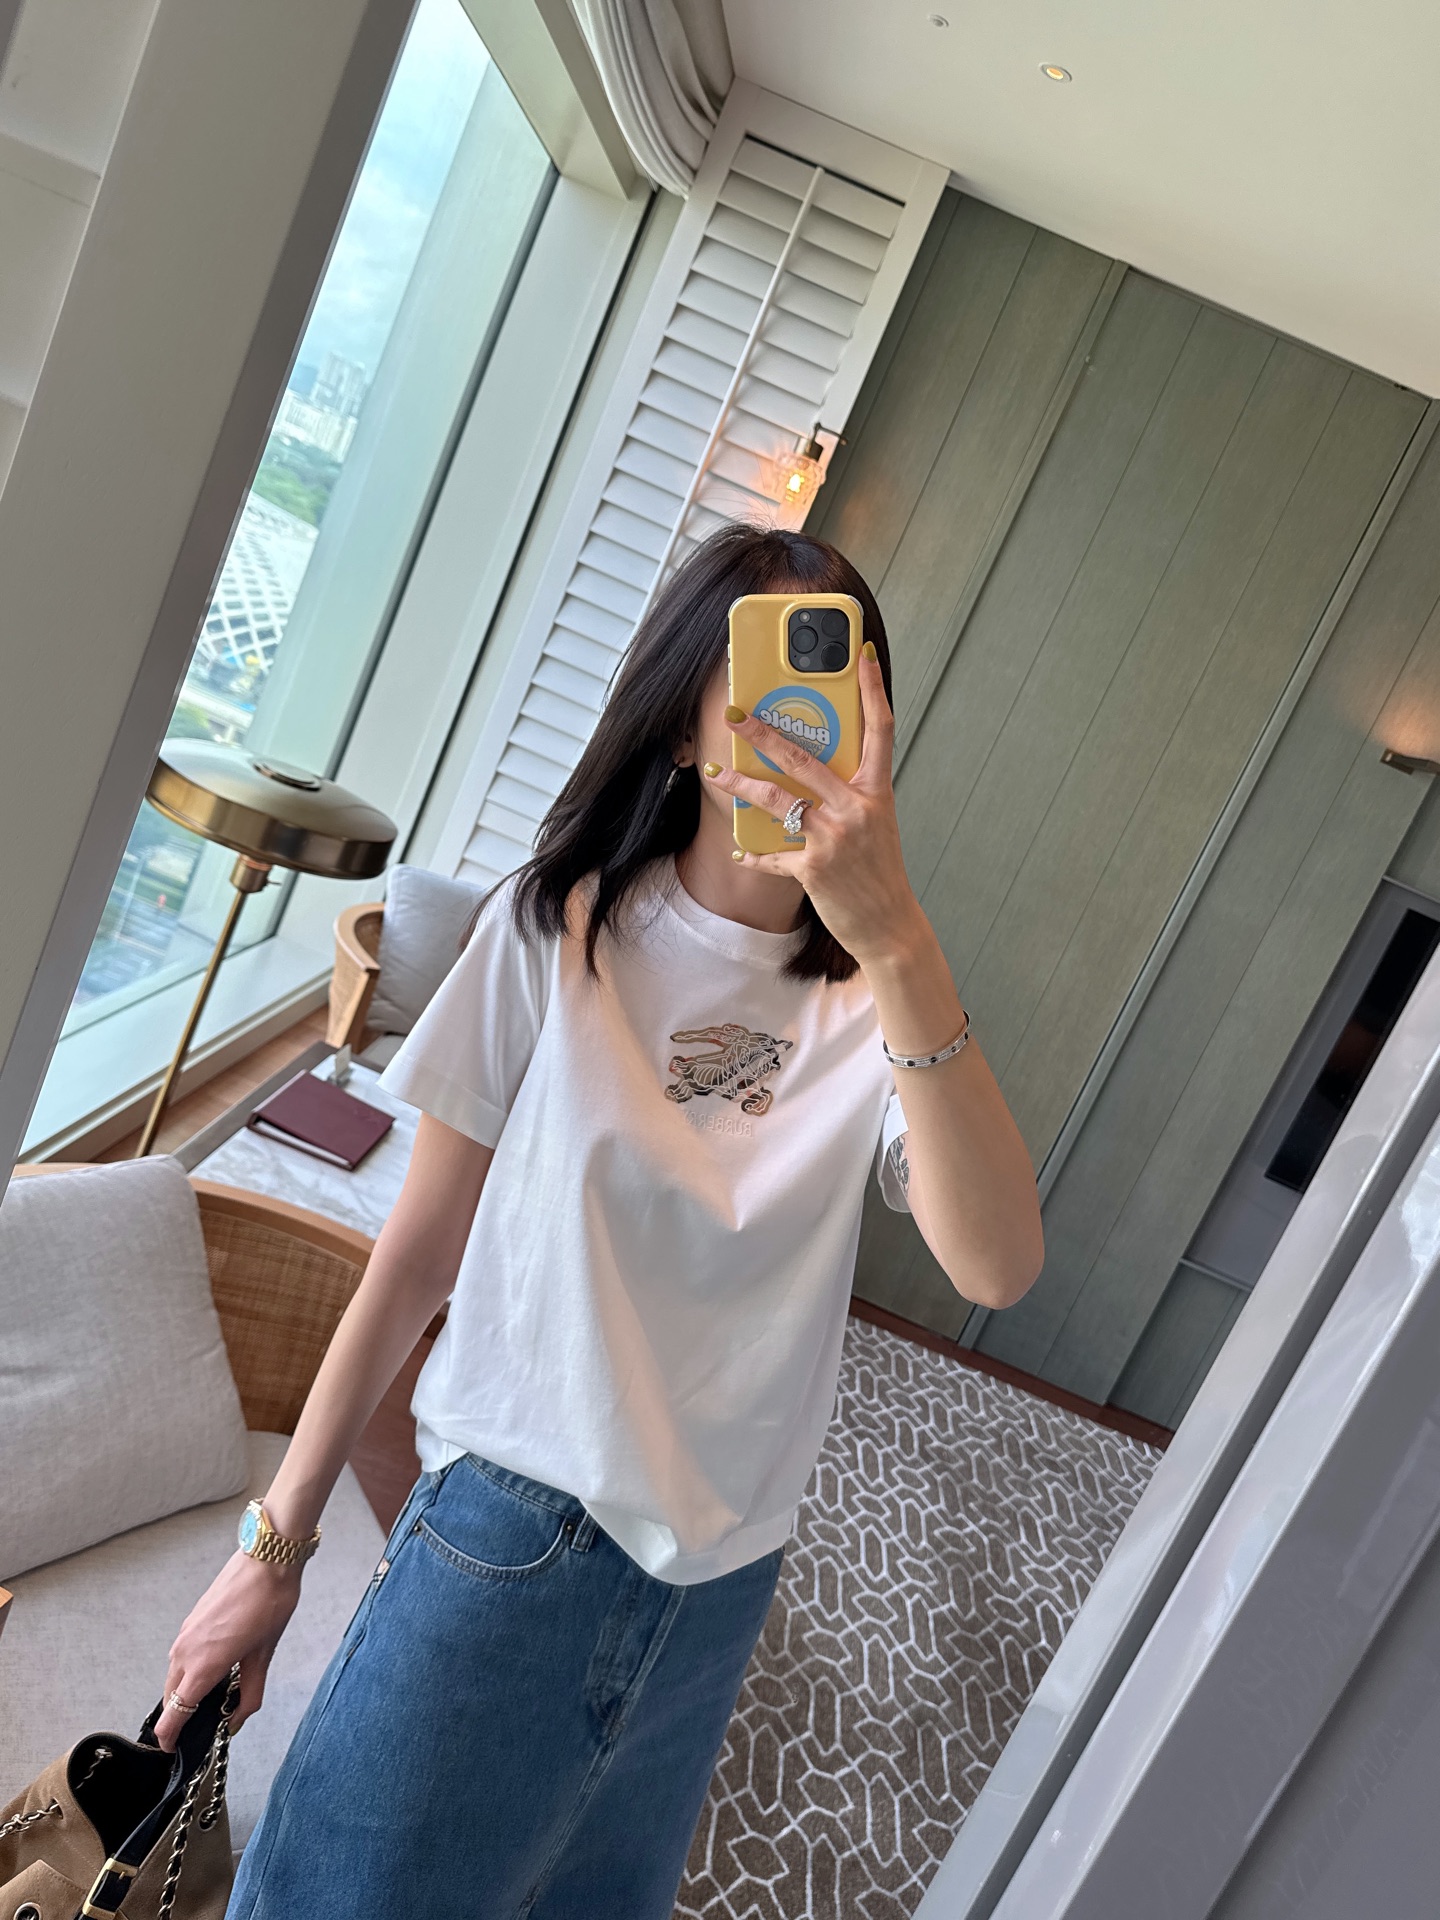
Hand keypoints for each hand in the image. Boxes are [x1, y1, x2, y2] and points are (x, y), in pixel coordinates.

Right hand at [153, 1550, 302, 1751]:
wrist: (266, 1560)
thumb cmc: (269, 1604)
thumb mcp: (264, 1656)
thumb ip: (250, 1694)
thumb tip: (237, 1721)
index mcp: (202, 1667)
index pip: (173, 1715)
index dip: (169, 1739)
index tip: (173, 1751)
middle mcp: (185, 1652)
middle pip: (171, 1699)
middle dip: (180, 1717)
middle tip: (201, 1729)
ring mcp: (185, 1635)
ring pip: (174, 1677)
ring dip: (186, 1692)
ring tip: (212, 1700)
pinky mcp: (190, 1622)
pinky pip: (181, 1657)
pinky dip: (189, 1671)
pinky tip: (214, 1670)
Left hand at [708, 645, 921, 965]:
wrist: (888, 925)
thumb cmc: (878, 871)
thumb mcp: (875, 824)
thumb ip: (848, 794)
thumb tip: (812, 766)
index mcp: (876, 792)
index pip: (880, 729)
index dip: (872, 689)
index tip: (861, 654)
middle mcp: (856, 809)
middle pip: (803, 757)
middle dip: (762, 732)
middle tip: (735, 714)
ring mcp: (834, 838)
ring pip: (776, 799)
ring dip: (740, 784)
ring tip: (716, 774)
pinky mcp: (813, 869)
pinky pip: (773, 855)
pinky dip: (754, 854)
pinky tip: (741, 850)